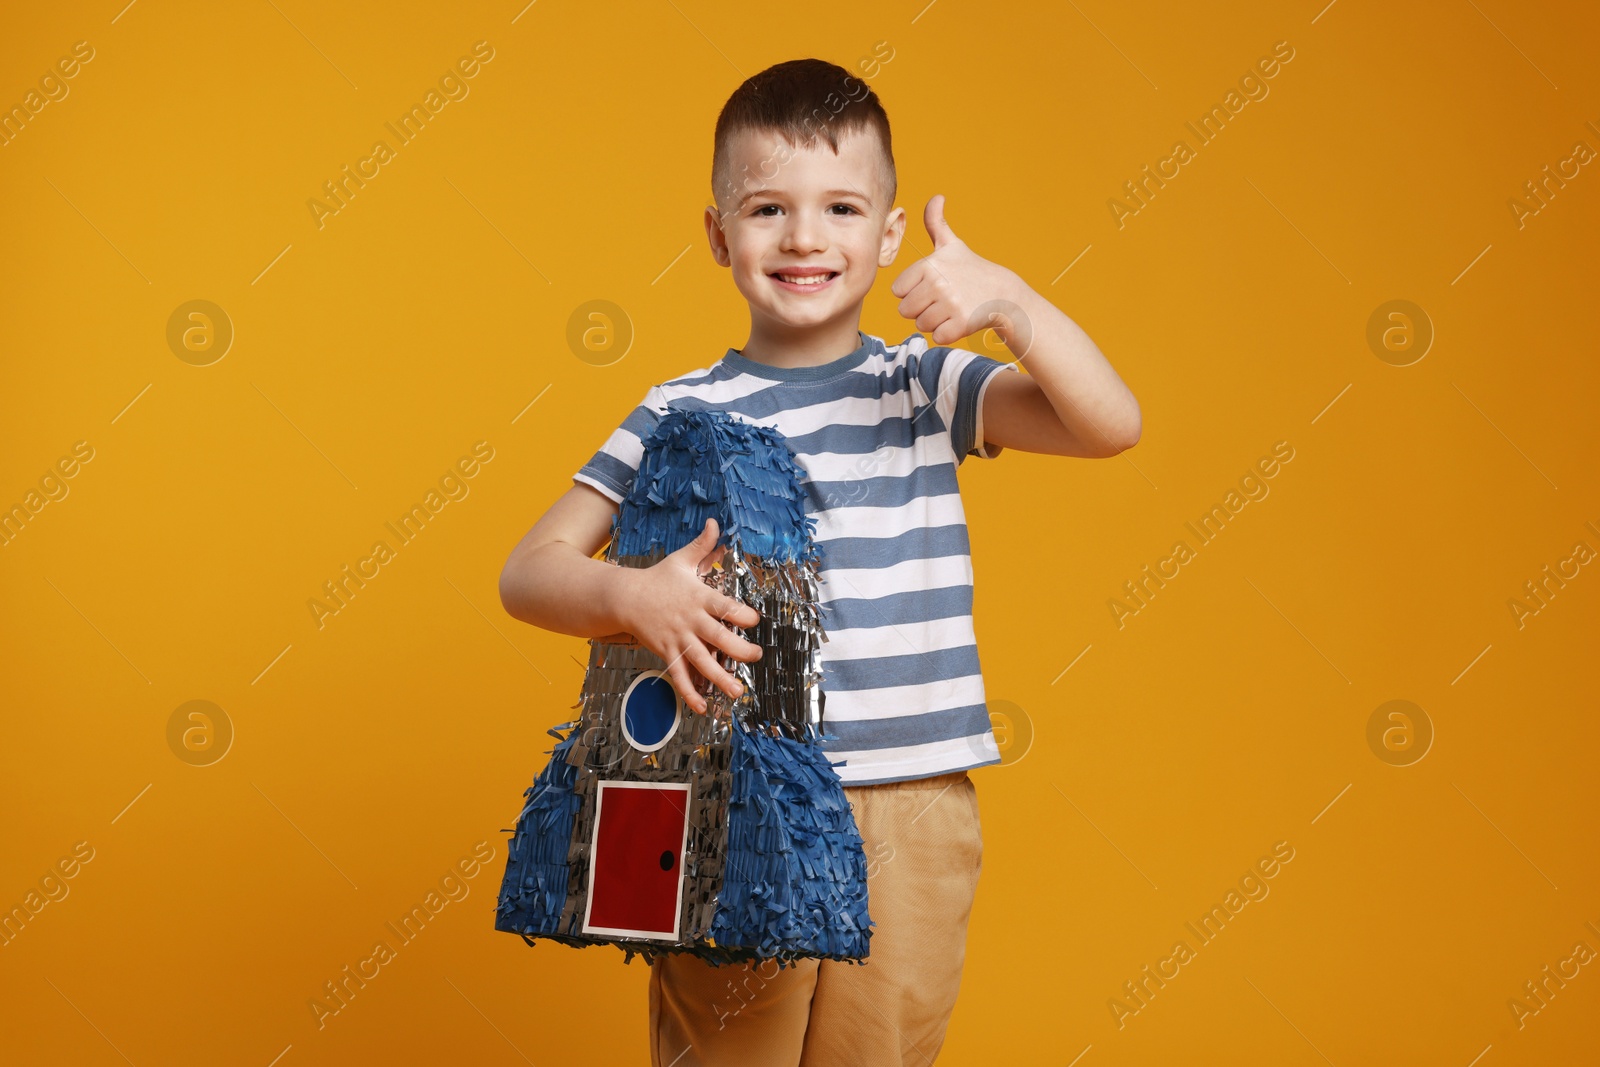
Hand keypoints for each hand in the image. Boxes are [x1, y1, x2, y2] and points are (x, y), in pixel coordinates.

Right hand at [613, 517, 761, 713]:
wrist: (624, 597)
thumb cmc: (658, 579)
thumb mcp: (681, 561)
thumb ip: (702, 545)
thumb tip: (716, 522)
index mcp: (699, 597)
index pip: (724, 606)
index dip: (740, 613)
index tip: (755, 620)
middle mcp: (691, 621)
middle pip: (718, 637)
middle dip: (739, 650)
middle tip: (756, 657)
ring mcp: (678, 639)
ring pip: (702, 662)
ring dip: (720, 679)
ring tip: (738, 692)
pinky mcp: (667, 653)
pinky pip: (679, 676)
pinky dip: (690, 693)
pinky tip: (702, 707)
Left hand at [890, 194, 1027, 346]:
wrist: (1003, 293)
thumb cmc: (971, 270)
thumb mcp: (952, 245)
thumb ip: (936, 223)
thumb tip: (937, 197)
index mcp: (928, 265)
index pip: (898, 291)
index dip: (913, 291)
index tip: (933, 286)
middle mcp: (937, 283)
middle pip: (905, 310)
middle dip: (921, 309)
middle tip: (943, 300)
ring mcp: (949, 304)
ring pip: (920, 325)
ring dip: (934, 322)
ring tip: (952, 309)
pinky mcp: (960, 324)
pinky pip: (937, 337)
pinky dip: (947, 333)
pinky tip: (960, 320)